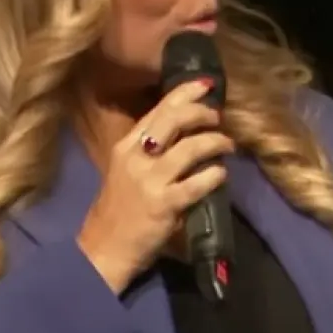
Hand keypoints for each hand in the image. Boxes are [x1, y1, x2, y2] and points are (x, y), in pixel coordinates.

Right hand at [77, 80, 233, 293]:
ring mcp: (150, 181)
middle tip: (218, 118)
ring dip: (215, 142)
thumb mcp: (127, 170)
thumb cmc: (119, 208)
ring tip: (228, 146)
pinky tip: (221, 175)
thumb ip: (151, 150)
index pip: (158, 109)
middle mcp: (136, 157)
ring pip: (190, 148)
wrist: (104, 248)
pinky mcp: (164, 205)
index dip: (185, 93)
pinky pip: (197, 183)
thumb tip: (188, 131)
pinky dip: (214, 175)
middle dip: (202, 113)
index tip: (207, 85)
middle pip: (174, 120)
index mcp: (126, 146)